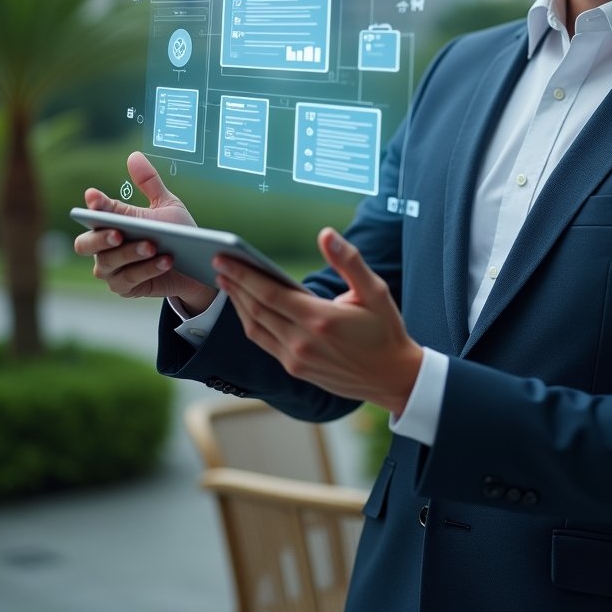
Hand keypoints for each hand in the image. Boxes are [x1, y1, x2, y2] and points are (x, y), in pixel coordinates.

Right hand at [73, 151, 217, 312]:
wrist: (196, 263)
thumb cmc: (176, 232)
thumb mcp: (166, 205)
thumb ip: (149, 183)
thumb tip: (133, 155)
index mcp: (110, 224)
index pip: (94, 215)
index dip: (93, 206)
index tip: (95, 197)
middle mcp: (104, 248)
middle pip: (85, 245)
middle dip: (100, 239)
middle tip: (119, 232)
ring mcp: (112, 270)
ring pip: (109, 263)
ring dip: (131, 253)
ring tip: (154, 245)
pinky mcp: (126, 288)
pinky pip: (130, 280)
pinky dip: (147, 269)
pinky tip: (165, 260)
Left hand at [214, 227, 422, 415]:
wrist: (392, 377)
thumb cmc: (385, 330)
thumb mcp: (375, 291)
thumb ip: (348, 261)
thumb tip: (326, 234)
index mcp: (321, 320)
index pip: (270, 294)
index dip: (244, 275)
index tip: (225, 258)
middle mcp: (303, 342)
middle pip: (256, 310)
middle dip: (235, 285)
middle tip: (219, 263)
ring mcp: (297, 360)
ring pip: (255, 328)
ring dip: (238, 304)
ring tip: (227, 282)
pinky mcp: (296, 370)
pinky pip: (264, 342)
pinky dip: (251, 322)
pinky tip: (248, 307)